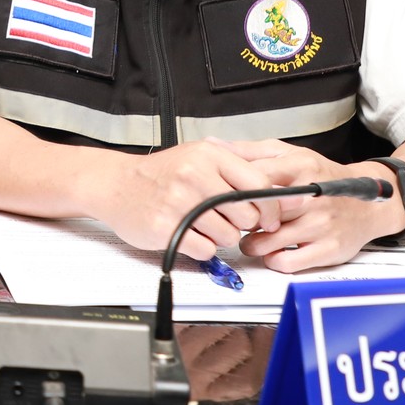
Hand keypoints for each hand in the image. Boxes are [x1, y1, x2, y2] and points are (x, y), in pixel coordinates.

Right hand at [82, 140, 291, 260]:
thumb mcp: (201, 156)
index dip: (270, 207)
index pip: (259, 185)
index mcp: (209, 155)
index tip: (268, 217)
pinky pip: (206, 250)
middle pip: (247, 215)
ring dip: (220, 236)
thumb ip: (241, 170)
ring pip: (228, 236)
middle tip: (224, 218)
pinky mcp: (166, 228)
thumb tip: (289, 191)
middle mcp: (195, 175)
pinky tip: (188, 233)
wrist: (116, 185)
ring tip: (200, 223)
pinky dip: (202, 247)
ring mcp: (179, 203)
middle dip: (241, 223)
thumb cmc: (163, 174)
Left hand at [221, 140, 404, 271]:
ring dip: (250, 242)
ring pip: (265, 242)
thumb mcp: (289, 154)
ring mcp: (320, 225)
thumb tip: (212, 144)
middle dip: (239, 219)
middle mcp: (311, 197)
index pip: (253, 179)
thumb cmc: (323, 177)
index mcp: (300, 167)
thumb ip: (249, 151)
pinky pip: (285, 262)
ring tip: (252, 235)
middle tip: (234, 219)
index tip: (219, 196)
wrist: (369, 202)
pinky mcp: (328, 250)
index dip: (230, 191)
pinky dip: (271, 259)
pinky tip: (272, 249)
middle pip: (256, 213)